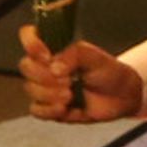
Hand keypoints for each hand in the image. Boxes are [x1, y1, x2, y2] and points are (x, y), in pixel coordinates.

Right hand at [18, 25, 142, 123]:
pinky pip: (36, 110)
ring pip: (31, 89)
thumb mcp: (94, 57)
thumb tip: (54, 68)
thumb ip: (74, 55)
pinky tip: (65, 108)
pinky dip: (49, 110)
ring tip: (70, 95)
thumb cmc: (108, 72)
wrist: (120, 97)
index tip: (47, 56)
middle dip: (44, 76)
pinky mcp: (49, 108)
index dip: (32, 44)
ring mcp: (46, 88)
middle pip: (26, 66)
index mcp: (55, 48)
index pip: (29, 36)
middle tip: (68, 80)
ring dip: (50, 94)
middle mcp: (46, 66)